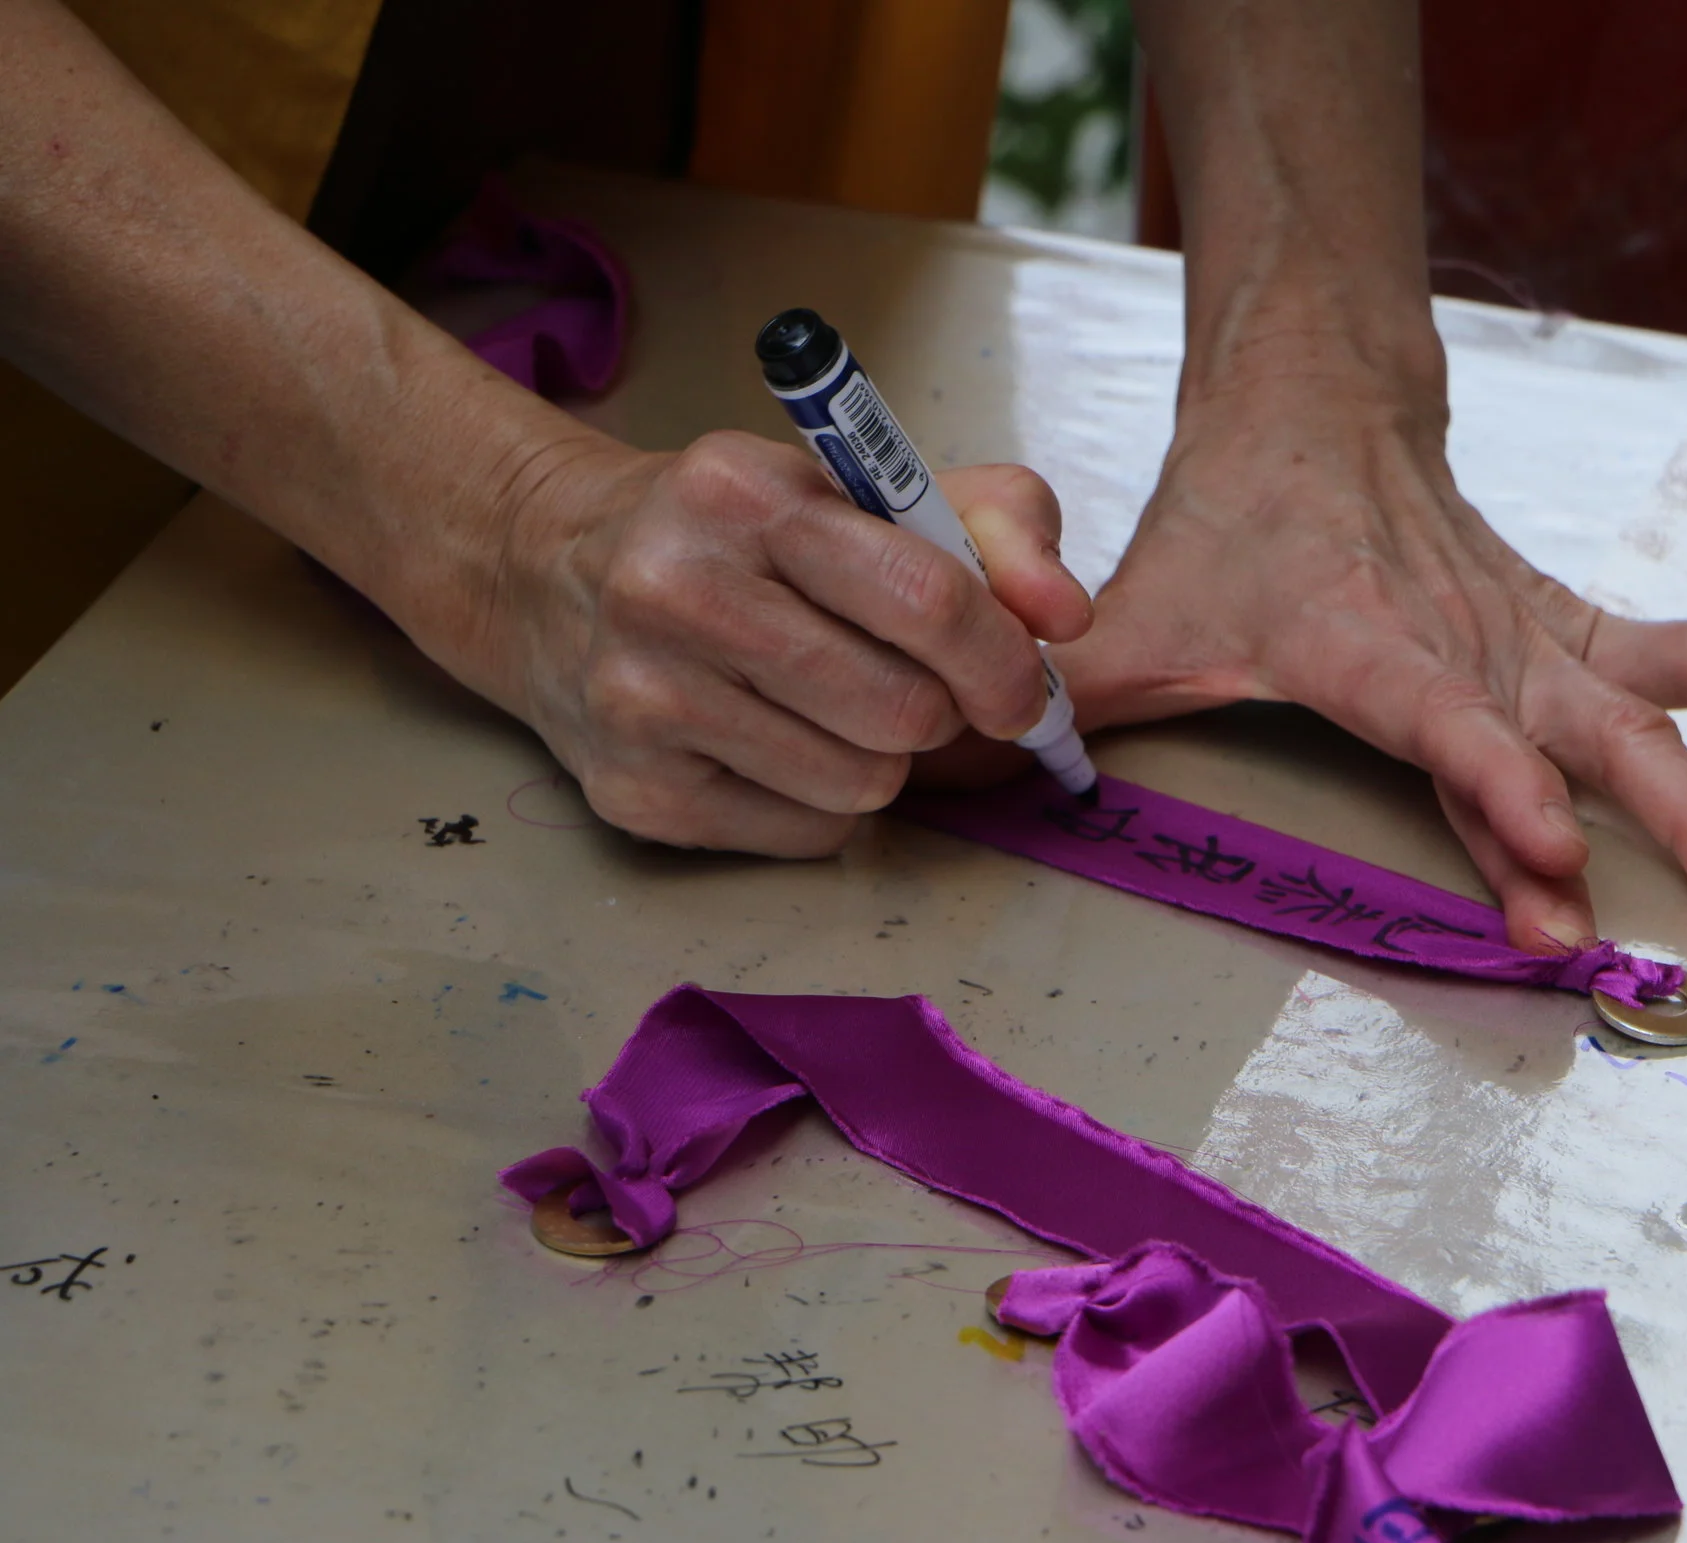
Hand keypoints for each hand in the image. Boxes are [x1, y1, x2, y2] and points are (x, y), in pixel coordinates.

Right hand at [451, 429, 1087, 854]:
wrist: (549, 572)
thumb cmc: (743, 536)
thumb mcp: (867, 492)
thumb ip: (996, 531)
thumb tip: (1064, 619)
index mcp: (749, 493)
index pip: (926, 597)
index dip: (1002, 658)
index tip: (1022, 686)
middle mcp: (677, 588)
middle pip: (902, 710)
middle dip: (936, 711)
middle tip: (907, 686)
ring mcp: (643, 696)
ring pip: (862, 784)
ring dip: (879, 759)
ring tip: (828, 708)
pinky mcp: (632, 792)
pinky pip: (809, 835)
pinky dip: (823, 804)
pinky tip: (773, 747)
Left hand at [1055, 377, 1686, 948]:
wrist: (1309, 412)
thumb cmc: (1220, 531)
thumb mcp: (1133, 615)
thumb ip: (1076, 698)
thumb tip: (997, 766)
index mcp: (1361, 638)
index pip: (1438, 716)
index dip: (1493, 781)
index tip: (1548, 855)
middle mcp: (1467, 636)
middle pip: (1580, 728)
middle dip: (1659, 817)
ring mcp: (1531, 634)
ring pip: (1652, 697)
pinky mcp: (1566, 631)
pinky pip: (1683, 654)